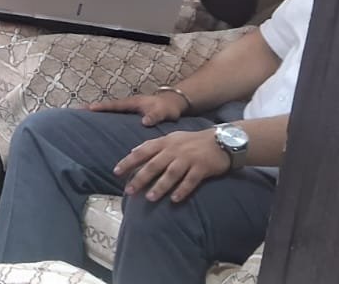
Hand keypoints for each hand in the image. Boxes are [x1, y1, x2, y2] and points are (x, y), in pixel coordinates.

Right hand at [89, 93, 186, 126]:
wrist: (173, 105)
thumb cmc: (167, 108)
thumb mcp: (163, 112)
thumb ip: (154, 116)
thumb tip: (145, 122)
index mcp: (133, 103)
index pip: (114, 105)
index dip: (101, 107)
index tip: (88, 109)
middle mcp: (128, 105)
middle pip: (107, 106)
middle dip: (92, 108)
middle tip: (76, 111)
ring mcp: (128, 109)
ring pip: (110, 111)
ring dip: (97, 114)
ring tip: (81, 118)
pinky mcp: (130, 115)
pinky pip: (114, 116)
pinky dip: (105, 118)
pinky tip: (98, 125)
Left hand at [114, 128, 230, 202]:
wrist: (222, 141)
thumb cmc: (193, 141)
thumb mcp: (171, 138)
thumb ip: (152, 145)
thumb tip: (132, 151)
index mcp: (165, 142)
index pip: (142, 151)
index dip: (128, 162)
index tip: (116, 172)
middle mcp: (175, 150)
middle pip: (154, 165)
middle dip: (140, 178)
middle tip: (129, 191)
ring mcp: (189, 158)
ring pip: (171, 174)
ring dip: (160, 186)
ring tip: (150, 198)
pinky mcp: (202, 168)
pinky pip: (190, 181)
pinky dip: (182, 190)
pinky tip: (174, 199)